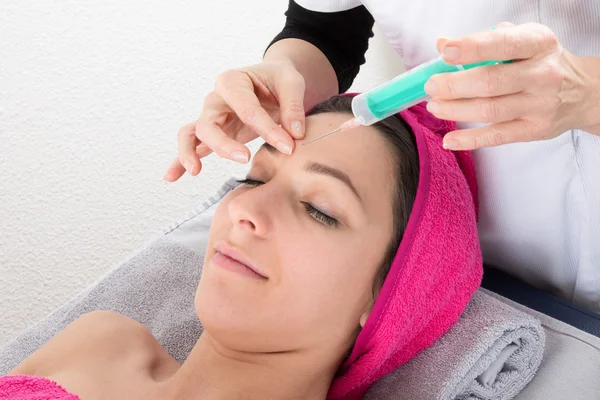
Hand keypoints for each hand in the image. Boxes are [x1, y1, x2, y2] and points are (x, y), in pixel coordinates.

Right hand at [164, 60, 305, 180]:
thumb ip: (293, 107)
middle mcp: (215, 99)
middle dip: (224, 143)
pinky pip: (192, 145)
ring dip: (190, 151)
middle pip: (209, 123)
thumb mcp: (292, 83)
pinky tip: (171, 177)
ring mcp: (211, 116)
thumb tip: (294, 136)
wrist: (272, 82)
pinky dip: (180, 161)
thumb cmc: (279, 79)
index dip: (268, 129)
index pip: (246, 109)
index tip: (289, 147)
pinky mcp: (213, 133)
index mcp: (233, 81)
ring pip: (192, 134)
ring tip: (195, 170)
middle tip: (245, 158)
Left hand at [424, 22, 599, 149]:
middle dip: (454, 85)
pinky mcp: (535, 130)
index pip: (503, 44)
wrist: (583, 92)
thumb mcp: (522, 41)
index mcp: (538, 44)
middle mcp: (542, 74)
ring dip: (456, 110)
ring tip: (435, 106)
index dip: (471, 48)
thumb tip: (443, 44)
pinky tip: (449, 140)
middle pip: (491, 82)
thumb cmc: (542, 63)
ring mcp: (540, 104)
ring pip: (490, 110)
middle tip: (432, 86)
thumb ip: (484, 41)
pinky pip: (497, 136)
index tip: (446, 52)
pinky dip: (470, 140)